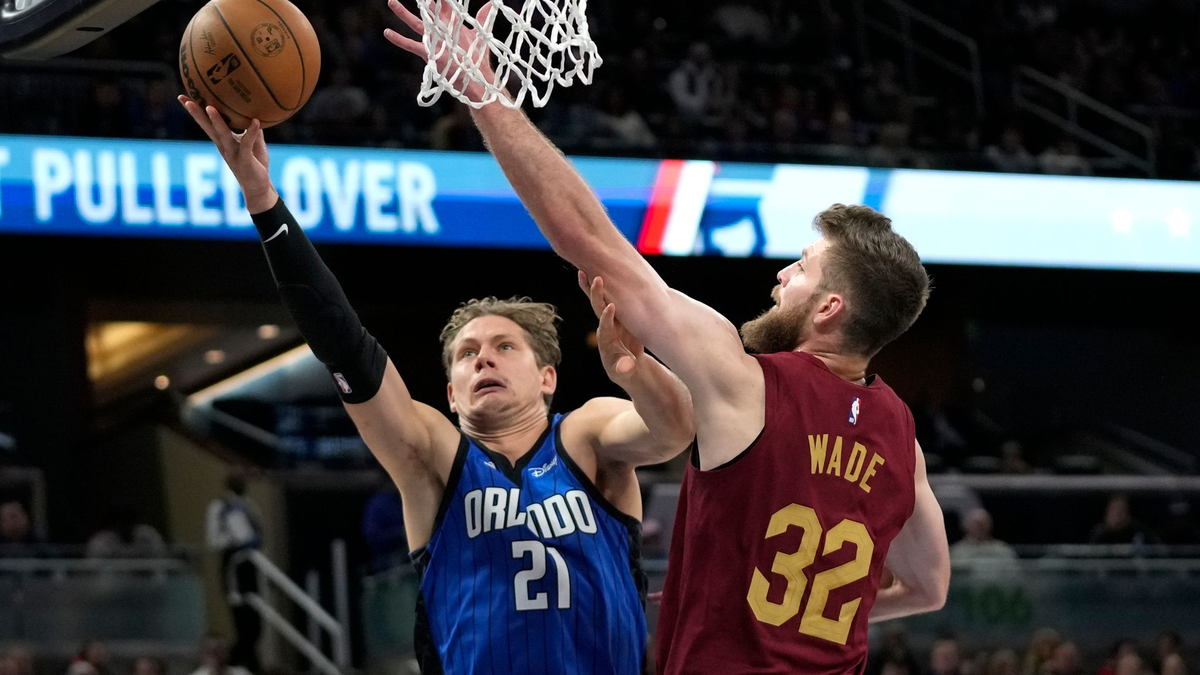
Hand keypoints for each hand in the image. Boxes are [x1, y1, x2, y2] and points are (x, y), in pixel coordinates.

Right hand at [177, 95, 276, 213]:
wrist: (259, 188)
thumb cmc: (255, 165)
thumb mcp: (254, 144)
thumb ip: (251, 129)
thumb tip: (254, 112)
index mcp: (223, 141)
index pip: (207, 123)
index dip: (196, 111)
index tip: (184, 97)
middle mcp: (224, 146)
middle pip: (207, 127)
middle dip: (196, 114)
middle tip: (186, 100)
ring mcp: (233, 153)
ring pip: (222, 134)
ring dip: (216, 121)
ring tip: (210, 107)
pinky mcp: (245, 160)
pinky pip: (247, 144)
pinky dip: (251, 132)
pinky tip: (255, 121)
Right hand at [383, 0, 496, 103]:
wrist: (476, 77)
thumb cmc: (478, 57)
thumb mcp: (481, 34)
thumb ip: (483, 18)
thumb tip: (492, 2)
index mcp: (452, 22)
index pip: (444, 2)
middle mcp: (440, 29)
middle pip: (427, 9)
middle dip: (422, 0)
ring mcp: (433, 40)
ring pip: (415, 23)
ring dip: (403, 13)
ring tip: (391, 2)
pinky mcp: (429, 52)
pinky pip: (411, 45)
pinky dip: (399, 40)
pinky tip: (387, 33)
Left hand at [579, 271, 643, 382]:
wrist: (630, 369)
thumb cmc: (627, 372)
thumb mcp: (626, 373)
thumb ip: (625, 368)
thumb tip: (625, 367)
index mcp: (607, 341)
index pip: (606, 327)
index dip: (607, 318)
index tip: (611, 306)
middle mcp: (606, 328)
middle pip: (598, 309)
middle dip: (596, 295)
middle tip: (595, 278)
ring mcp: (613, 321)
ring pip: (601, 301)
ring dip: (594, 288)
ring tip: (584, 271)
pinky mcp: (620, 317)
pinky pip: (611, 300)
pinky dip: (607, 289)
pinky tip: (602, 274)